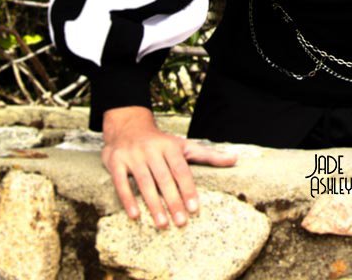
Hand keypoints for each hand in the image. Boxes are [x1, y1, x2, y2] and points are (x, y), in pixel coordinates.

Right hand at [101, 106, 236, 228]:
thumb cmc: (161, 142)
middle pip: (164, 178)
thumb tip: (235, 159)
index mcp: (170, 146)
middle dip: (173, 201)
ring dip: (153, 205)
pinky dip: (127, 199)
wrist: (127, 126)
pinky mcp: (115, 161)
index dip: (188, 189)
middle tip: (181, 222)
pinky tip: (135, 216)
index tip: (195, 209)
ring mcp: (133, 155)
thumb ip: (208, 155)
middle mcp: (152, 150)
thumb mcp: (184, 146)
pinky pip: (121, 182)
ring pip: (144, 182)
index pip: (181, 170)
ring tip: (162, 224)